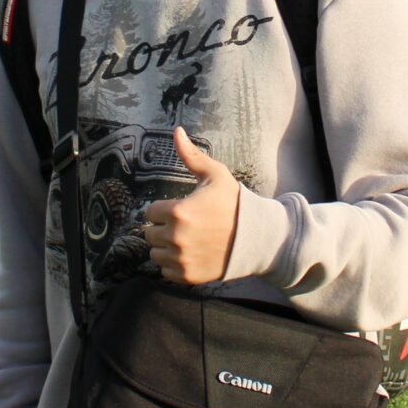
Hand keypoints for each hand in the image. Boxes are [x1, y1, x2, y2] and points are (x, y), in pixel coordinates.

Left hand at [141, 127, 240, 284]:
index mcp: (177, 212)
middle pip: (149, 234)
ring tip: (186, 240)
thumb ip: (191, 156)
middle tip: (184, 225)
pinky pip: (166, 272)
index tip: (181, 209)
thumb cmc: (234, 204)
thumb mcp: (215, 175)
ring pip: (155, 254)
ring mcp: (181, 259)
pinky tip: (190, 254)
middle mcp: (175, 238)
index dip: (164, 209)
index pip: (150, 212)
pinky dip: (174, 265)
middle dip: (163, 228)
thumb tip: (176, 131)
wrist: (257, 237)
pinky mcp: (188, 276)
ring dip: (165, 248)